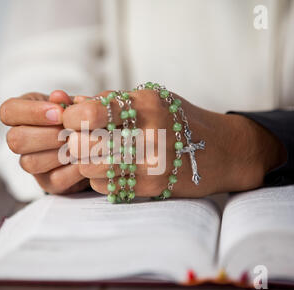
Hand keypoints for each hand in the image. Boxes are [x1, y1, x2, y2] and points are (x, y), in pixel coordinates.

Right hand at [0, 91, 89, 193]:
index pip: (8, 111)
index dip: (31, 112)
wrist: (95, 141)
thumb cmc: (79, 116)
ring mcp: (31, 163)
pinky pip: (55, 180)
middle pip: (15, 140)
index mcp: (21, 113)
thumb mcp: (76, 104)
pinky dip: (75, 169)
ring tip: (82, 144)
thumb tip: (58, 96)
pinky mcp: (47, 183)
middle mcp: (19, 140)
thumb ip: (67, 100)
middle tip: (71, 132)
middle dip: (47, 135)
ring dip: (60, 153)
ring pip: (31, 162)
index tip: (59, 112)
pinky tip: (88, 159)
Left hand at [63, 89, 285, 197]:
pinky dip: (101, 179)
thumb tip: (71, 104)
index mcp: (146, 102)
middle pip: (84, 143)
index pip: (89, 111)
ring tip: (96, 156)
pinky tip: (114, 170)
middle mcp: (149, 130)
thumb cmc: (180, 121)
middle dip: (75, 143)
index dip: (71, 118)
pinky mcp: (153, 185)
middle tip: (79, 142)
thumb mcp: (151, 100)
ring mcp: (152, 161)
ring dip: (86, 163)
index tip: (71, 122)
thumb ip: (112, 101)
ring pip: (90, 167)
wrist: (222, 151)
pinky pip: (106, 185)